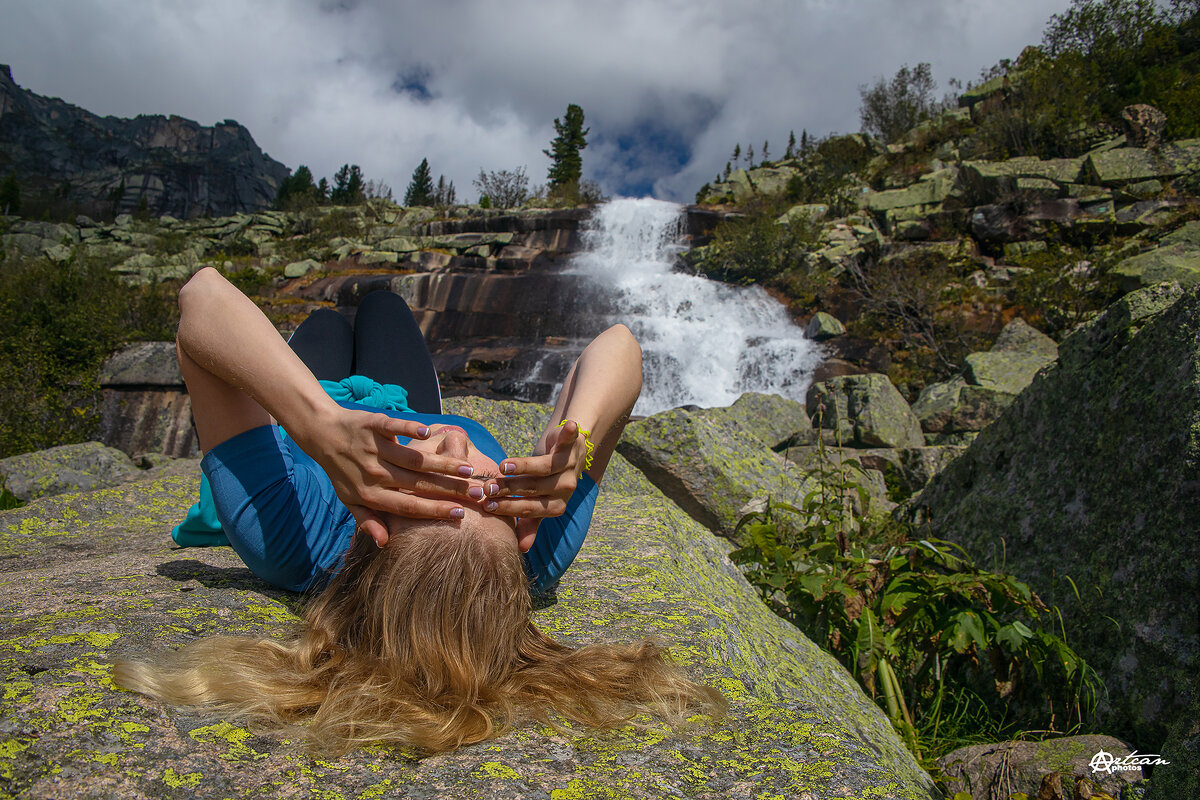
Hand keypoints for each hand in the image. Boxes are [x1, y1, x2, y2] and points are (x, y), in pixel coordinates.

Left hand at [294, 407, 475, 532]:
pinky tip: (428, 432)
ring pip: (413, 459)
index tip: (461, 514)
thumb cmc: (340, 471)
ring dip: (442, 463)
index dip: (435, 510)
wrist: (321, 434)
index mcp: (370, 495)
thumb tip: (385, 543)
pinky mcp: (372, 424)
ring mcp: (373, 449)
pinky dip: (409, 428)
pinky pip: (394, 427)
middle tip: (477, 492)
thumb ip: (367, 521)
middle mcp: (373, 474)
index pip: (408, 506)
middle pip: (418, 483)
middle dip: (450, 488)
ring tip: (467, 468)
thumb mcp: (350, 500)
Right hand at [479, 420, 587, 551]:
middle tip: (487, 488)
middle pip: (533, 489)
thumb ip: (530, 521)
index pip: (529, 509)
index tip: (486, 506)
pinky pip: (569, 442)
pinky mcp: (571, 446)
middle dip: (508, 489)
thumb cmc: (548, 479)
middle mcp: (565, 489)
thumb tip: (521, 549)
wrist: (572, 453)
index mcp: (556, 506)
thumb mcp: (538, 500)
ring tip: (503, 467)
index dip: (508, 508)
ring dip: (523, 467)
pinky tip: (569, 426)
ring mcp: (569, 467)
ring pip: (544, 469)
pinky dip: (569, 434)